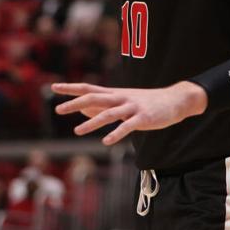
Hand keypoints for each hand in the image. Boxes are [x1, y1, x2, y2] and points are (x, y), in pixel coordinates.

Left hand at [53, 81, 207, 145]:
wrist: (175, 100)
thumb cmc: (147, 102)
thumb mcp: (123, 102)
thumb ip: (101, 105)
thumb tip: (80, 108)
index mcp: (115, 94)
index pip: (89, 88)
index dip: (71, 88)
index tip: (54, 87)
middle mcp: (121, 98)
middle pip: (95, 97)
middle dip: (76, 103)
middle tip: (59, 110)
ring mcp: (132, 107)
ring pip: (109, 113)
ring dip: (92, 122)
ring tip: (78, 131)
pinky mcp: (143, 118)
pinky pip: (127, 126)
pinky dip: (116, 134)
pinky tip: (106, 141)